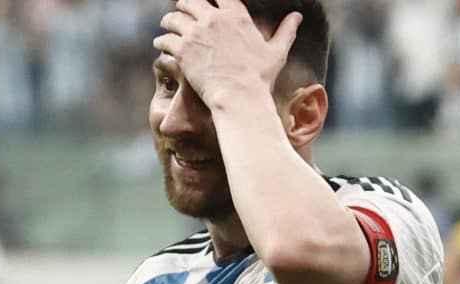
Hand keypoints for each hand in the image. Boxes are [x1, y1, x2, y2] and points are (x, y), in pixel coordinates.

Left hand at [154, 0, 301, 108]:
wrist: (240, 98)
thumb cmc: (259, 78)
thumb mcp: (277, 52)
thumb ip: (285, 31)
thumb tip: (297, 16)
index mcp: (236, 14)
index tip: (203, 3)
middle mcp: (213, 18)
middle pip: (189, 0)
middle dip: (183, 6)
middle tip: (181, 14)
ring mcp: (195, 33)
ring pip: (172, 17)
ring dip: (169, 22)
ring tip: (167, 28)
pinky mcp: (182, 50)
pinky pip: (164, 38)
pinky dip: (161, 41)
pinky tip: (162, 46)